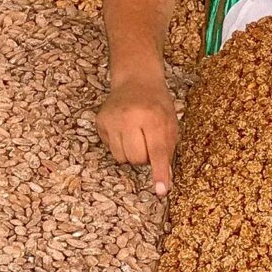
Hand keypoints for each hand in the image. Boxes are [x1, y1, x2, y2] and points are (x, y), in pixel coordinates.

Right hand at [96, 77, 179, 195]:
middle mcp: (130, 118)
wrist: (136, 80)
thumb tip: (166, 180)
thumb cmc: (157, 104)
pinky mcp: (100, 122)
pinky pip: (111, 149)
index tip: (161, 191)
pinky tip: (124, 130)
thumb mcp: (170, 123)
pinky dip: (119, 145)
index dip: (159, 173)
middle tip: (148, 142)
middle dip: (144, 158)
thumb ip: (169, 150)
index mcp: (153, 118)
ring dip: (131, 153)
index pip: (157, 152)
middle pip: (137, 159)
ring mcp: (112, 120)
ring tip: (136, 136)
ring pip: (122, 158)